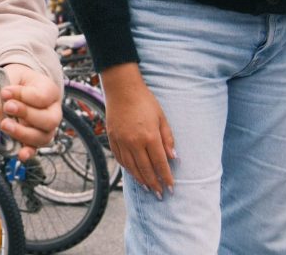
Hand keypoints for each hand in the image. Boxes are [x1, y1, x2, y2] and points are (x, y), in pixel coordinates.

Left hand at [0, 64, 62, 160]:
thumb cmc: (16, 80)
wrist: (15, 87)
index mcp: (50, 91)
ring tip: (5, 125)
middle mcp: (53, 111)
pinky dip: (28, 152)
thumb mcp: (13, 75)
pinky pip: (35, 149)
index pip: (42, 97)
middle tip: (7, 107)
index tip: (5, 92)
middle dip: (26, 115)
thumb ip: (9, 85)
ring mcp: (45, 128)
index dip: (22, 95)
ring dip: (23, 133)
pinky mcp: (34, 139)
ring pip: (43, 137)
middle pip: (49, 120)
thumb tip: (4, 97)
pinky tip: (20, 154)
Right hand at [101, 63, 175, 199]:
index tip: (171, 188)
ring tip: (148, 188)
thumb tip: (173, 157)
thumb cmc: (145, 101)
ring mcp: (121, 141)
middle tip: (160, 194)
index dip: (166, 177)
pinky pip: (120, 158)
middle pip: (145, 169)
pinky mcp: (112, 138)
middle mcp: (134, 142)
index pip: (160, 163)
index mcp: (149, 136)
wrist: (122, 89)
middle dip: (154, 183)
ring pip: (131, 167)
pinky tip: (133, 173)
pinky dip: (127, 168)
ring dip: (140, 179)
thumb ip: (168, 138)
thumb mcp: (162, 118)